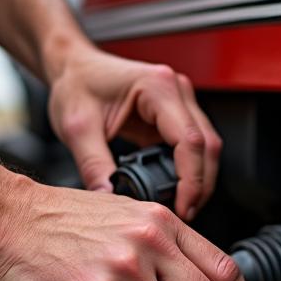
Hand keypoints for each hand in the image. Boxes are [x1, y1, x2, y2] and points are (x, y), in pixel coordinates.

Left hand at [47, 45, 221, 220]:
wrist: (73, 67)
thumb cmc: (76, 84)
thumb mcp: (77, 128)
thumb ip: (93, 165)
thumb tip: (109, 197)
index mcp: (157, 86)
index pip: (189, 140)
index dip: (191, 179)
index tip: (183, 206)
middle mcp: (176, 90)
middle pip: (207, 144)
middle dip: (201, 184)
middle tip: (185, 213)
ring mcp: (179, 101)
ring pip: (207, 146)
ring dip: (200, 178)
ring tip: (182, 205)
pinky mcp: (175, 114)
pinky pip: (193, 146)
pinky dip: (190, 170)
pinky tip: (175, 188)